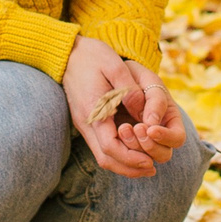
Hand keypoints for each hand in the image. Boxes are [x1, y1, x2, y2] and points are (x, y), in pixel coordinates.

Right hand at [64, 37, 183, 178]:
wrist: (68, 52)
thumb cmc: (93, 56)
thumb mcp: (114, 65)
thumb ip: (129, 89)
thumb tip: (145, 112)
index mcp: (93, 111)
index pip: (110, 146)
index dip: (130, 157)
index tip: (149, 161)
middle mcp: (87, 122)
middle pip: (105, 158)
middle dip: (129, 167)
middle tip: (152, 169)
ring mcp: (85, 123)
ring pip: (102, 155)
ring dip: (124, 163)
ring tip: (147, 164)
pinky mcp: (87, 121)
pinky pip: (102, 145)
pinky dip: (118, 153)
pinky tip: (134, 149)